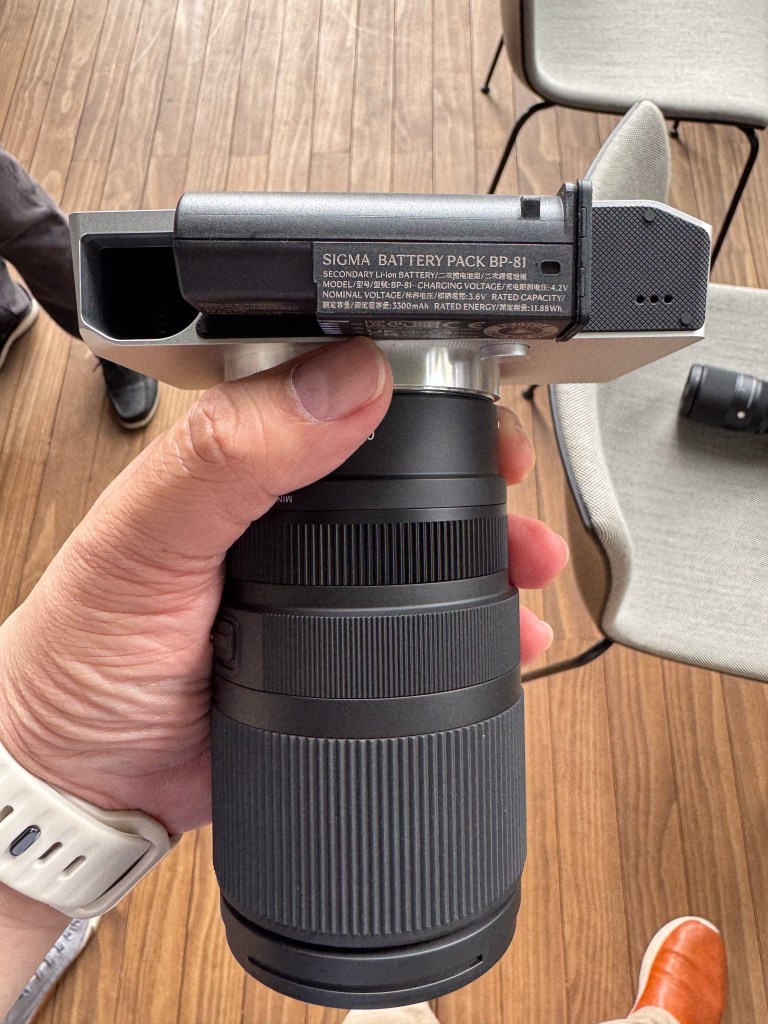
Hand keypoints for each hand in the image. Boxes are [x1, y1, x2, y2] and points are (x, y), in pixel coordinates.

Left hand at [0, 339, 566, 836]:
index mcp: (236, 459)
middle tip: (514, 482)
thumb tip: (341, 384)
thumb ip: (229, 454)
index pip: (330, 388)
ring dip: (486, 547)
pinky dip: (472, 626)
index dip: (407, 378)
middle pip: (396, 469)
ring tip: (525, 563)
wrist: (86, 781)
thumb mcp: (146, 540)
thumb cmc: (84, 655)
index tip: (470, 393)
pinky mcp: (334, 648)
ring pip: (420, 546)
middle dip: (471, 472)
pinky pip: (417, 625)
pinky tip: (498, 631)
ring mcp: (312, 583)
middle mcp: (278, 513)